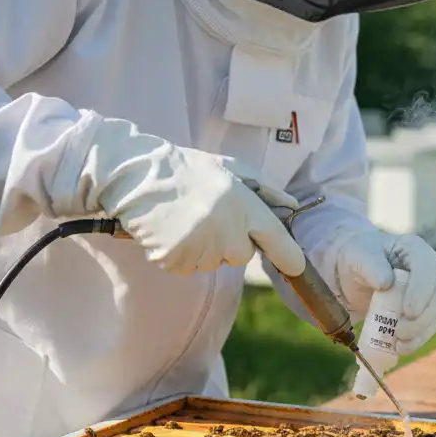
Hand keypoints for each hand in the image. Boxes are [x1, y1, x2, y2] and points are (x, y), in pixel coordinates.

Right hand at [79, 118, 305, 275]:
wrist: (137, 176)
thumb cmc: (187, 170)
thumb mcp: (231, 169)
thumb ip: (265, 191)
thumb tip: (292, 206)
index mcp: (242, 204)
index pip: (275, 238)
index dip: (289, 255)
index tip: (297, 266)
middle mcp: (225, 228)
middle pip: (242, 255)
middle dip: (231, 241)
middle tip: (209, 215)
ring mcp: (199, 247)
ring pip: (213, 263)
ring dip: (203, 247)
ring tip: (184, 219)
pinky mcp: (175, 260)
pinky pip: (187, 267)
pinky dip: (180, 254)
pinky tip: (170, 230)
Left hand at [334, 230, 435, 354]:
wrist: (354, 273)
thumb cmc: (357, 259)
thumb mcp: (358, 257)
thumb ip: (370, 266)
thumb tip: (386, 283)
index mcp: (414, 249)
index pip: (426, 268)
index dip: (421, 291)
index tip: (408, 312)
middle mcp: (430, 268)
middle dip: (422, 318)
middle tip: (400, 333)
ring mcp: (431, 289)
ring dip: (421, 333)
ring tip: (399, 346)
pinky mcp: (427, 308)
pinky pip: (429, 326)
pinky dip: (418, 339)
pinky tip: (402, 348)